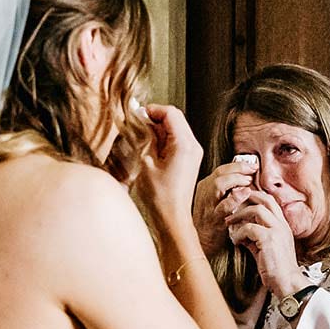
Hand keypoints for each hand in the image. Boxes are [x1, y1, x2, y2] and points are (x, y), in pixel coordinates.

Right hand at [135, 104, 202, 223]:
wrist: (172, 218)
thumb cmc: (160, 197)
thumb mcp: (146, 162)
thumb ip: (146, 138)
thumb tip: (142, 122)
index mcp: (184, 144)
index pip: (170, 113)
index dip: (152, 110)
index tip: (137, 115)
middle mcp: (193, 146)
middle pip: (174, 118)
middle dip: (154, 118)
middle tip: (137, 126)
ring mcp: (193, 153)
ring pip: (175, 128)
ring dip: (158, 129)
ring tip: (142, 140)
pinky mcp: (189, 160)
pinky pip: (176, 140)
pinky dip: (163, 140)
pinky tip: (151, 150)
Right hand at [192, 157, 260, 254]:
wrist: (202, 244)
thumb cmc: (212, 222)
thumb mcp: (216, 201)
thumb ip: (228, 190)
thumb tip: (247, 178)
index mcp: (205, 187)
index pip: (221, 169)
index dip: (238, 165)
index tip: (252, 166)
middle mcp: (205, 193)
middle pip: (220, 173)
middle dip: (239, 168)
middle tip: (253, 170)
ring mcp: (208, 206)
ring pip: (218, 184)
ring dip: (236, 180)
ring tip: (248, 181)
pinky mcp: (213, 220)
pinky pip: (224, 206)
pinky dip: (235, 198)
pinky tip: (245, 194)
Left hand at [227, 189, 307, 299]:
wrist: (288, 283)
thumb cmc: (277, 270)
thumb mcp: (265, 249)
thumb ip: (255, 238)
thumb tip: (241, 231)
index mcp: (283, 226)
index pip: (271, 202)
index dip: (256, 198)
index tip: (241, 203)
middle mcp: (282, 225)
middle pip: (265, 199)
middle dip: (247, 198)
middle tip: (232, 205)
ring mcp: (277, 230)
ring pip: (256, 210)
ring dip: (239, 215)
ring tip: (229, 223)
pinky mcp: (269, 239)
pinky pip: (249, 228)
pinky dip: (239, 233)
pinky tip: (235, 241)